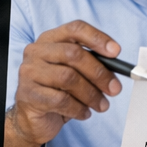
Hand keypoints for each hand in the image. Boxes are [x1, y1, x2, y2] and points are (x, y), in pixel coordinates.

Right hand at [3, 20, 122, 146]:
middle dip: (99, 73)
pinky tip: (85, 113)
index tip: (116, 52)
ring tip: (101, 105)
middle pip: (74, 54)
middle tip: (115, 89)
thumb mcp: (76, 74)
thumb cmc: (58, 91)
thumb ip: (93, 65)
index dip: (97, 38)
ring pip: (68, 78)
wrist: (33, 118)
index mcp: (50, 40)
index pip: (75, 29)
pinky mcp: (28, 94)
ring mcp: (29, 72)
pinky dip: (79, 108)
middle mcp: (36, 51)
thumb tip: (118, 69)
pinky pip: (61, 100)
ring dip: (91, 94)